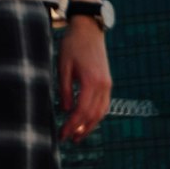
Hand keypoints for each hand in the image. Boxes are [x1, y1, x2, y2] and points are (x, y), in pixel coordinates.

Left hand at [58, 18, 111, 143]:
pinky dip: (96, 116)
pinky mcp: (107, 81)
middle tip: (68, 139)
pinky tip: (87, 120)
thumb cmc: (72, 45)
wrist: (89, 29)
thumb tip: (66, 110)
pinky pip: (104, 104)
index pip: (81, 111)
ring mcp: (107, 84)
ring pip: (101, 112)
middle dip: (80, 130)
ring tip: (78, 135)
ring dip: (90, 126)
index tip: (62, 134)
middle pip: (93, 115)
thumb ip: (65, 89)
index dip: (71, 125)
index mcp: (91, 81)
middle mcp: (103, 85)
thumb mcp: (63, 65)